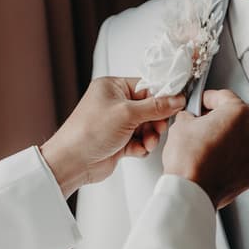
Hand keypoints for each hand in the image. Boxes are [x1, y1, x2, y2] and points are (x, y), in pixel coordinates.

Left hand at [41, 77, 184, 196]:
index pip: (146, 86)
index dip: (162, 96)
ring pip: (146, 126)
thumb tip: (176, 99)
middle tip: (159, 128)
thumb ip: (156, 107)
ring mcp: (117, 123)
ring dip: (150, 136)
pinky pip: (140, 140)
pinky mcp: (119, 141)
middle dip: (156, 121)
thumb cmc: (88, 132)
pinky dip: (142, 146)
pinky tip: (138, 150)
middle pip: (149, 108)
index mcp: (113, 87)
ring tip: (148, 142)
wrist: (72, 162)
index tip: (176, 103)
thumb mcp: (127, 114)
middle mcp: (115, 103)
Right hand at [162, 89, 248, 208]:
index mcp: (237, 114)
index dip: (207, 98)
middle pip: (234, 118)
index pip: (223, 97)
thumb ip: (189, 115)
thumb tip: (190, 118)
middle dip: (218, 119)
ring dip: (225, 139)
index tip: (200, 102)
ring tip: (205, 145)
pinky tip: (213, 160)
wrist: (191, 191)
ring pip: (239, 139)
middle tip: (200, 124)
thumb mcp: (181, 125)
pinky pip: (240, 159)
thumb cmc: (189, 160)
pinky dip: (229, 157)